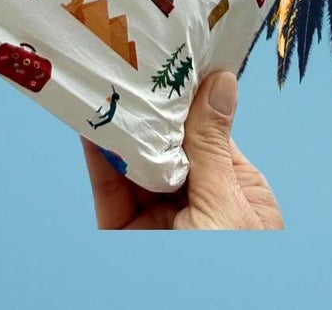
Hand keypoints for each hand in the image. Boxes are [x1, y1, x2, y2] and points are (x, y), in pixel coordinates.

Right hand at [83, 70, 282, 229]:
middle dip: (151, 111)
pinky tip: (93, 126)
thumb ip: (212, 147)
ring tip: (107, 83)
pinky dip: (101, 160)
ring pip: (137, 165)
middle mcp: (199, 204)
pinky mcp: (126, 238)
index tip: (173, 60)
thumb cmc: (229, 270)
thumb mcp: (226, 205)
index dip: (190, 101)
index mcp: (238, 195)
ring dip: (123, 129)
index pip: (209, 135)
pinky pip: (111, 194)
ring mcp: (161, 222)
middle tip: (130, 63)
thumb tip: (221, 82)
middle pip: (169, 147)